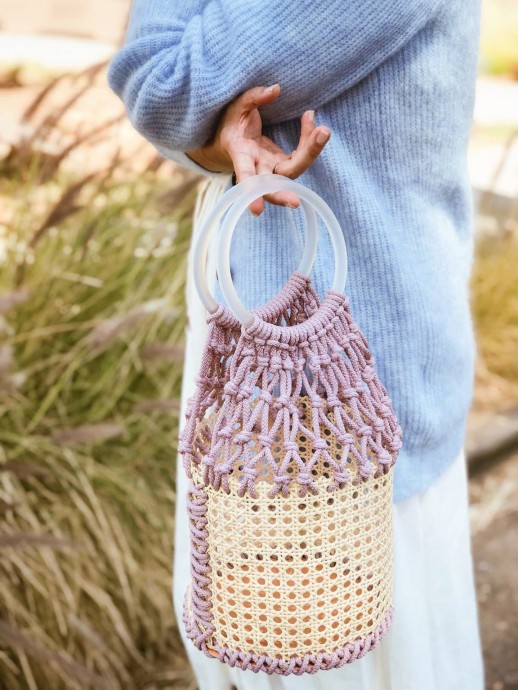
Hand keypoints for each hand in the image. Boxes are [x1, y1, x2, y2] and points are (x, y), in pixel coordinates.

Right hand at [186, 83, 330, 215]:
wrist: (230, 135)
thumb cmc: (231, 121)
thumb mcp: (237, 105)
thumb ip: (254, 98)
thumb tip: (275, 90)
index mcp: (241, 154)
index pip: (245, 176)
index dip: (251, 192)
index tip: (256, 210)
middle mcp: (257, 166)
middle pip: (274, 184)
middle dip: (285, 192)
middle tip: (296, 200)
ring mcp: (271, 167)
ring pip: (292, 171)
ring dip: (310, 153)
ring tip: (322, 129)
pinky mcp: (281, 163)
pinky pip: (299, 157)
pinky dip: (309, 142)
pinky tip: (311, 120)